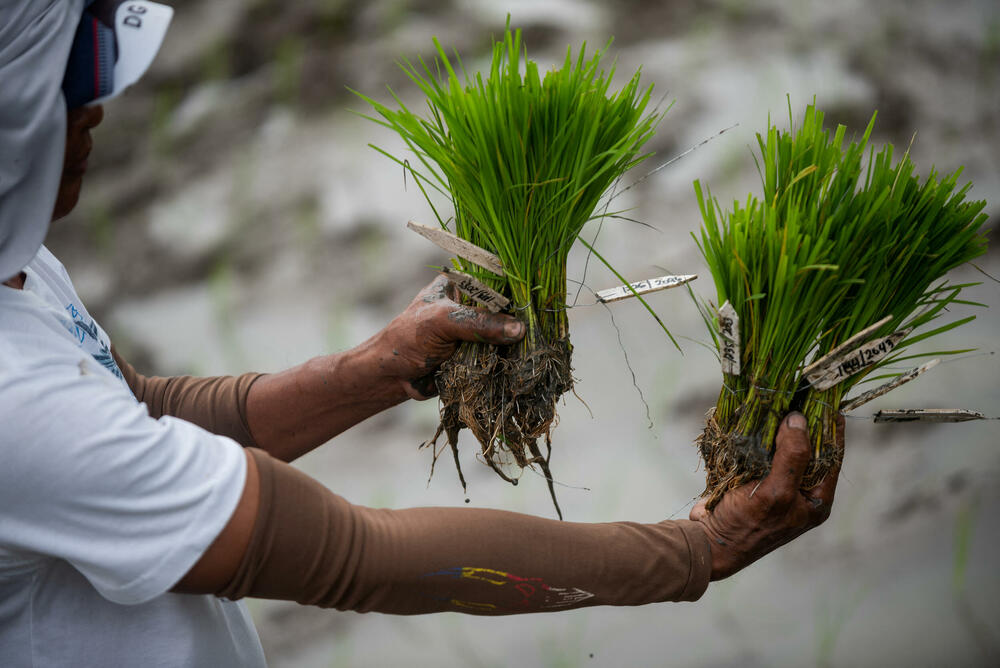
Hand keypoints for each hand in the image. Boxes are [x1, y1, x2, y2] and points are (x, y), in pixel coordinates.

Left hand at [372, 274, 524, 399]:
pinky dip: (510, 361)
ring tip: (539, 345)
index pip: (496, 280)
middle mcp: (470, 305)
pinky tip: (527, 362)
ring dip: (517, 343)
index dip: (518, 288)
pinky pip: (500, 356)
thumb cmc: (406, 339)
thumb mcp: (442, 322)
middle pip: (506, 309)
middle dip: (522, 318)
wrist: (390, 378)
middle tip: (544, 326)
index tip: (539, 298)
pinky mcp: (478, 355)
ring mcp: (475, 331)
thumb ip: (478, 322)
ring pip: (506, 335)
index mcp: (460, 285)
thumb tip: (518, 329)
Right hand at [690, 412, 843, 579]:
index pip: (832, 455)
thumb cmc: (746, 526)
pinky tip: (755, 416)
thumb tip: (798, 420)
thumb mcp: (775, 492)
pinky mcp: (752, 480)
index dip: (830, 427)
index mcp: (816, 499)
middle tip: (798, 392)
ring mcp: (776, 484)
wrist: (707, 544)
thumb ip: (791, 457)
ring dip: (778, 426)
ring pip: (782, 447)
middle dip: (802, 423)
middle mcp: (800, 491)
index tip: (825, 398)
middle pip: (808, 448)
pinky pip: (761, 452)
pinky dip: (758, 436)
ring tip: (778, 398)